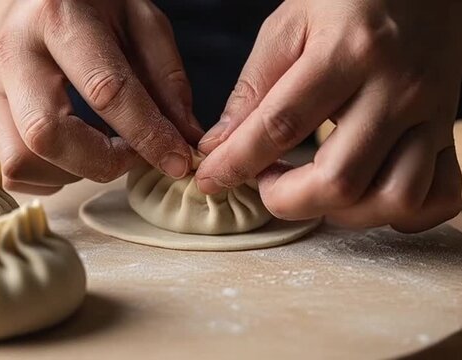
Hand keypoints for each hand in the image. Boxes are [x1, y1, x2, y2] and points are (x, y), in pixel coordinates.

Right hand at [0, 0, 202, 193]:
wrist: (29, 1)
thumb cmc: (92, 11)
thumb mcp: (141, 22)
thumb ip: (166, 78)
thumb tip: (184, 139)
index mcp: (59, 18)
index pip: (105, 90)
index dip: (147, 135)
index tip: (178, 161)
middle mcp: (13, 53)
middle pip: (47, 135)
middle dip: (102, 163)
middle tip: (134, 158)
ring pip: (22, 161)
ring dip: (74, 173)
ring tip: (104, 152)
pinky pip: (12, 171)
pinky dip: (52, 177)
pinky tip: (76, 155)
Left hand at [195, 0, 461, 231]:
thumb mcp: (289, 25)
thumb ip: (253, 88)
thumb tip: (219, 145)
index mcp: (348, 52)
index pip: (281, 126)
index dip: (236, 163)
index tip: (210, 179)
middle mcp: (397, 89)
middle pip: (340, 180)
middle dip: (287, 199)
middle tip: (265, 183)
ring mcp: (432, 113)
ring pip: (394, 198)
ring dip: (342, 212)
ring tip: (312, 189)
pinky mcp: (448, 129)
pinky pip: (440, 194)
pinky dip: (404, 212)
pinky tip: (369, 196)